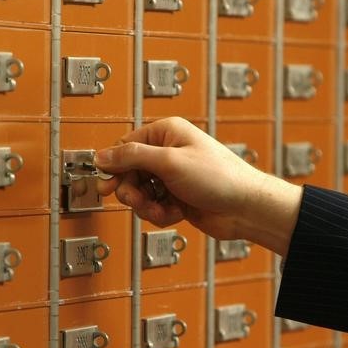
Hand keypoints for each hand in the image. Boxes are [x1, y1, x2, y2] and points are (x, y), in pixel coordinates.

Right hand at [94, 117, 302, 256]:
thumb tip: (101, 155)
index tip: (108, 184)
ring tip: (161, 209)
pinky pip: (152, 206)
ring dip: (146, 205)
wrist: (245, 209)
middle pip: (128, 173)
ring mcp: (170, 177)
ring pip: (138, 193)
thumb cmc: (219, 178)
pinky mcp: (175, 197)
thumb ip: (131, 157)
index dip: (114, 167)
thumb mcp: (169, 162)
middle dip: (132, 191)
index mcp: (165, 133)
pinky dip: (159, 213)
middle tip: (136, 200)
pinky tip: (174, 213)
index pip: (125, 147)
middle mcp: (166, 153)